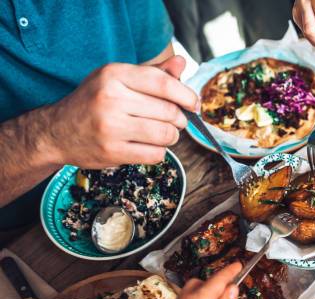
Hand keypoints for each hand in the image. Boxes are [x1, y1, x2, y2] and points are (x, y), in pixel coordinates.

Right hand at [45, 55, 198, 167]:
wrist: (56, 131)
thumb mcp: (118, 80)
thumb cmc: (94, 102)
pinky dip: (159, 151)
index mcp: (114, 75)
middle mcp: (111, 98)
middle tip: (174, 121)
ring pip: (166, 134)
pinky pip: (156, 154)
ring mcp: (111, 126)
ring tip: (162, 133)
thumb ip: (153, 73)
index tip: (194, 104)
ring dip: (171, 136)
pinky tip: (148, 146)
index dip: (186, 95)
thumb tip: (182, 64)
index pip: (163, 83)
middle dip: (179, 119)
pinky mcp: (113, 151)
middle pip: (169, 111)